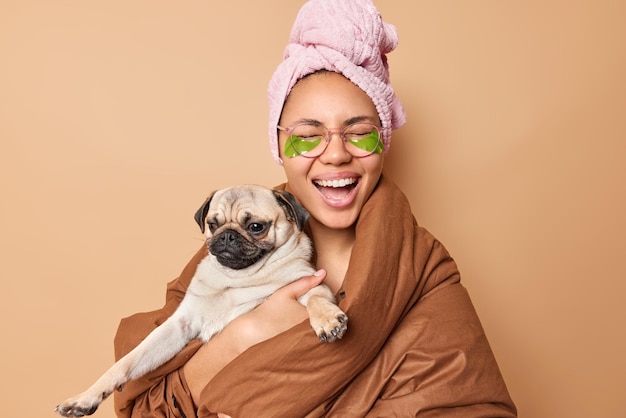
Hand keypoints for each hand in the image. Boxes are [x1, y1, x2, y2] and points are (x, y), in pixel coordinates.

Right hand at [183, 270, 326, 402]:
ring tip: (310, 323)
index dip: (329, 306)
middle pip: (327, 323)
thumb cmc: (268, 312)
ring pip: (320, 333)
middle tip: (321, 312)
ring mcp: (306, 344)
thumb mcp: (287, 293)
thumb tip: (323, 272)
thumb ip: (305, 282)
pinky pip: (311, 344)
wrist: (251, 334)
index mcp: (312, 316)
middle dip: (326, 318)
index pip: (330, 311)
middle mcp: (312, 332)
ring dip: (319, 328)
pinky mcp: (301, 353)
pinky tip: (303, 335)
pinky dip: (310, 339)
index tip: (325, 302)